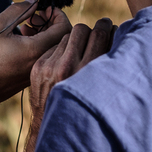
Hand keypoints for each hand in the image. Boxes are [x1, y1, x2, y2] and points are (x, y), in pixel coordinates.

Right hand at [0, 0, 71, 111]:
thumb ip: (18, 10)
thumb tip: (34, 1)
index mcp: (35, 49)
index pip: (64, 28)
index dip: (57, 14)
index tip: (44, 8)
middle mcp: (41, 62)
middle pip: (61, 37)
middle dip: (50, 21)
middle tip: (33, 15)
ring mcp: (37, 71)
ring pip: (52, 47)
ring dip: (44, 32)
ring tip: (25, 25)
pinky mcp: (31, 76)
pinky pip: (44, 56)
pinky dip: (38, 43)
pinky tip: (21, 38)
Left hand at [24, 18, 114, 151]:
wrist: (55, 126)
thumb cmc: (85, 106)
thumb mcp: (101, 86)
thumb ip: (106, 60)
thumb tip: (113, 33)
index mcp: (87, 70)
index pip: (98, 34)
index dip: (105, 26)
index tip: (106, 25)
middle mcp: (67, 66)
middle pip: (80, 29)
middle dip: (88, 31)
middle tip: (93, 35)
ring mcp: (50, 66)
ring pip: (65, 36)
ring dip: (73, 41)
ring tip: (78, 52)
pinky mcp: (38, 67)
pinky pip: (52, 48)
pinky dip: (60, 51)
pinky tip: (63, 62)